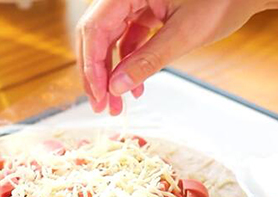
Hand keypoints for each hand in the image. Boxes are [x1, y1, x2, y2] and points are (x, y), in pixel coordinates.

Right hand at [76, 0, 267, 114]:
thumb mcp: (185, 34)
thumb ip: (148, 60)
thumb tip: (117, 87)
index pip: (95, 29)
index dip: (92, 66)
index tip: (98, 95)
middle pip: (96, 35)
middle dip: (98, 73)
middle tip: (102, 106)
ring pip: (109, 39)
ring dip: (111, 72)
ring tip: (117, 103)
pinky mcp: (145, 9)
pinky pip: (126, 37)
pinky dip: (128, 62)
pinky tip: (135, 86)